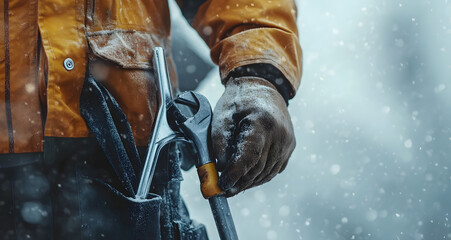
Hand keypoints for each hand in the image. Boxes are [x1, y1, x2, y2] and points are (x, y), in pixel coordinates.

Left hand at [211, 77, 295, 196]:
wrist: (262, 86)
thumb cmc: (239, 101)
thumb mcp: (223, 116)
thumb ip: (219, 143)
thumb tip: (220, 169)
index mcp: (261, 122)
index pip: (249, 157)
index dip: (235, 175)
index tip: (222, 185)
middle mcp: (280, 133)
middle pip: (258, 168)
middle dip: (240, 183)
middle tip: (224, 190)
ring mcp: (288, 141)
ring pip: (267, 173)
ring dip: (249, 182)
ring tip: (233, 186)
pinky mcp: (290, 146)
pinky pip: (274, 169)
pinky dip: (260, 176)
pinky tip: (247, 177)